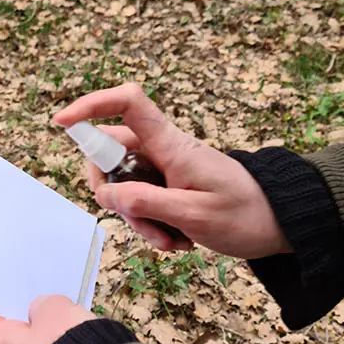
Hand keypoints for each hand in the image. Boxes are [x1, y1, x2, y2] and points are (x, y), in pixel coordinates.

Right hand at [53, 82, 287, 258]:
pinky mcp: (167, 188)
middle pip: (110, 154)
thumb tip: (107, 196)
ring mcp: (164, 169)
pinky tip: (178, 239)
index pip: (128, 104)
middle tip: (140, 221)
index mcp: (172, 145)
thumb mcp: (196, 215)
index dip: (92, 104)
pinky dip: (150, 225)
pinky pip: (140, 202)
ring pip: (123, 186)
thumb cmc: (247, 215)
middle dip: (113, 193)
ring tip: (171, 240)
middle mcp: (163, 150)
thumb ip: (149, 203)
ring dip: (137, 218)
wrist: (280, 225)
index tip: (62, 123)